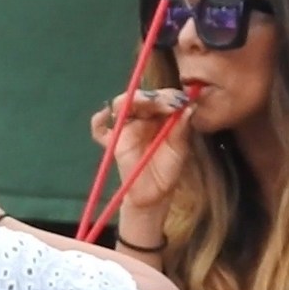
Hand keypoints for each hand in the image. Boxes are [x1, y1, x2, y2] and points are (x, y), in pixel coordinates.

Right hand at [89, 88, 196, 213]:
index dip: (168, 96)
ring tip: (142, 102)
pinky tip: (105, 115)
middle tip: (163, 102)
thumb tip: (189, 107)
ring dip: (131, 100)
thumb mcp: (179, 149)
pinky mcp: (113, 142)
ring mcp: (126, 127)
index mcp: (160, 116)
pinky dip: (98, 120)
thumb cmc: (168, 169)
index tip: (178, 101)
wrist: (154, 193)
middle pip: (141, 97)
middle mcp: (142, 117)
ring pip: (122, 105)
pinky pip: (99, 129)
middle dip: (152, 96)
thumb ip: (181, 129)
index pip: (161, 97)